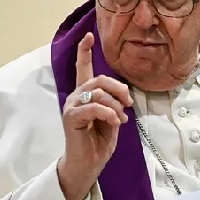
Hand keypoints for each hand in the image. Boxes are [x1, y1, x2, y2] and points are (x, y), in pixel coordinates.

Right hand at [57, 32, 132, 199]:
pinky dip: (108, 113)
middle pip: (98, 80)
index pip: (82, 69)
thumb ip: (114, 105)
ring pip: (97, 92)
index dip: (84, 51)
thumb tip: (123, 98)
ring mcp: (71, 106)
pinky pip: (94, 107)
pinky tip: (115, 122)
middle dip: (118, 88)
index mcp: (85, 95)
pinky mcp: (71, 117)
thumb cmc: (98, 143)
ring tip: (121, 118)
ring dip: (115, 105)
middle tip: (129, 102)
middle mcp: (75, 97)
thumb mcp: (112, 120)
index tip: (89, 35)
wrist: (87, 165)